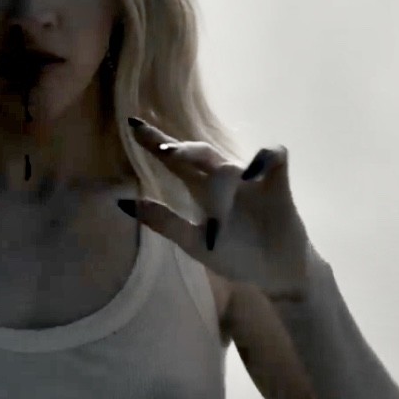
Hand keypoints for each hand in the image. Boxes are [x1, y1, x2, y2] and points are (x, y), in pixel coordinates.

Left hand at [119, 117, 311, 299]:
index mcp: (202, 190)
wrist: (276, 274)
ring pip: (227, 159)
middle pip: (198, 152)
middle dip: (178, 146)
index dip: (154, 141)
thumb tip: (121, 203)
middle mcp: (223, 178)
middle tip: (161, 149)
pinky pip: (275, 157)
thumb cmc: (236, 256)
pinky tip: (251, 172)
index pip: (174, 161)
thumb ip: (162, 222)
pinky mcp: (277, 185)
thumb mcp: (193, 243)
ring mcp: (250, 179)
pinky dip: (265, 158)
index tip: (132, 124)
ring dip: (209, 160)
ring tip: (193, 167)